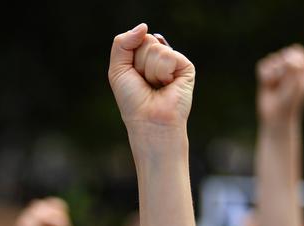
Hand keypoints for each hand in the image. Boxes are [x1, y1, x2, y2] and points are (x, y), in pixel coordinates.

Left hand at [108, 24, 194, 142]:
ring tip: (156, 86)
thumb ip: (122, 44)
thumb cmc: (133, 100)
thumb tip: (144, 26)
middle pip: (146, 41)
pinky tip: (167, 85)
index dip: (130, 58)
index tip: (133, 76)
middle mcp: (160, 57)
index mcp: (144, 57)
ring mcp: (174, 61)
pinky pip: (168, 56)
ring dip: (150, 71)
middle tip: (145, 83)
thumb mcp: (118, 69)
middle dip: (139, 64)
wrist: (148, 120)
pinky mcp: (185, 66)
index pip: (136, 39)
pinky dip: (162, 73)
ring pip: (156, 48)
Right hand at [256, 45, 303, 125]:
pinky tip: (267, 84)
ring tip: (275, 86)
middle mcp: (291, 68)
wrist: (276, 116)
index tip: (293, 72)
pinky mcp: (265, 76)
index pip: (297, 52)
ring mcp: (277, 71)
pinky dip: (264, 75)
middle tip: (284, 84)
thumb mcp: (297, 83)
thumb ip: (294, 66)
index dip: (292, 60)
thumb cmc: (290, 101)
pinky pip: (262, 65)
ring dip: (273, 73)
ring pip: (272, 59)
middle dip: (282, 68)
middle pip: (283, 54)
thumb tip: (284, 55)